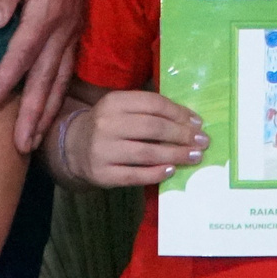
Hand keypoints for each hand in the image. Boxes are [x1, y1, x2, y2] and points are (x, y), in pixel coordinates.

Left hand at [0, 0, 83, 150]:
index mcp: (47, 10)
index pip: (21, 56)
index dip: (2, 84)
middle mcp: (63, 27)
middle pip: (46, 78)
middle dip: (32, 114)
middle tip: (19, 146)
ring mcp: (73, 30)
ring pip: (60, 79)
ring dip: (47, 112)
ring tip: (34, 142)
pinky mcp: (75, 29)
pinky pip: (67, 69)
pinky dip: (58, 94)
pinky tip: (50, 110)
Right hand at [67, 90, 204, 188]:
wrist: (74, 148)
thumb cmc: (109, 125)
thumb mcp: (122, 109)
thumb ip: (149, 110)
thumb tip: (190, 120)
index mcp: (114, 102)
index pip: (153, 104)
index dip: (179, 113)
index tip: (198, 123)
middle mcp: (106, 124)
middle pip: (153, 128)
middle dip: (182, 135)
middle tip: (202, 142)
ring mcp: (103, 150)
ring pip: (147, 153)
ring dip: (176, 155)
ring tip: (195, 157)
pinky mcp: (102, 173)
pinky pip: (135, 175)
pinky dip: (156, 173)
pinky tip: (171, 170)